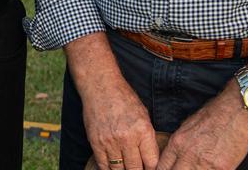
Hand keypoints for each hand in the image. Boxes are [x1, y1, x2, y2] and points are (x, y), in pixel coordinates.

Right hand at [65, 34, 159, 169]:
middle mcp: (127, 138)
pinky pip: (103, 164)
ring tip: (126, 167)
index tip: (149, 168)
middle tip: (138, 168)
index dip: (152, 169)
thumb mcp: (144, 116)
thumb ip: (147, 139)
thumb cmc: (124, 99)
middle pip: (135, 168)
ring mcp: (110, 141)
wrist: (100, 86)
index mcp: (143, 131)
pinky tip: (113, 167)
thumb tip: (150, 160)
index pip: (152, 163)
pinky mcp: (95, 141)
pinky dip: (109, 169)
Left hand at [158, 63, 247, 169]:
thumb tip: (176, 158)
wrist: (236, 111)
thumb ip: (180, 144)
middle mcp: (188, 154)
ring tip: (197, 169)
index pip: (162, 167)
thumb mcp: (187, 127)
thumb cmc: (213, 115)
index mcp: (177, 143)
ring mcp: (204, 163)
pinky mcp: (221, 168)